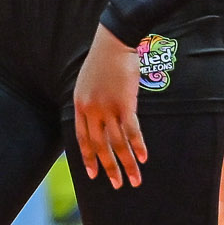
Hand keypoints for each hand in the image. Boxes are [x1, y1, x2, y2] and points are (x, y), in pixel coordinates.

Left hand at [73, 25, 146, 187]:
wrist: (114, 41)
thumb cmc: (103, 59)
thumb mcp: (87, 81)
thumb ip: (89, 101)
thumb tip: (96, 118)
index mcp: (80, 105)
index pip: (81, 139)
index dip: (88, 158)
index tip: (93, 174)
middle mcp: (91, 110)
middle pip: (100, 146)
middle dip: (109, 168)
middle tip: (117, 184)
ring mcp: (108, 108)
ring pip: (117, 143)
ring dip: (127, 164)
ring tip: (134, 180)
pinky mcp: (125, 104)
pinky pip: (131, 131)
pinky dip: (138, 146)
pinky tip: (143, 157)